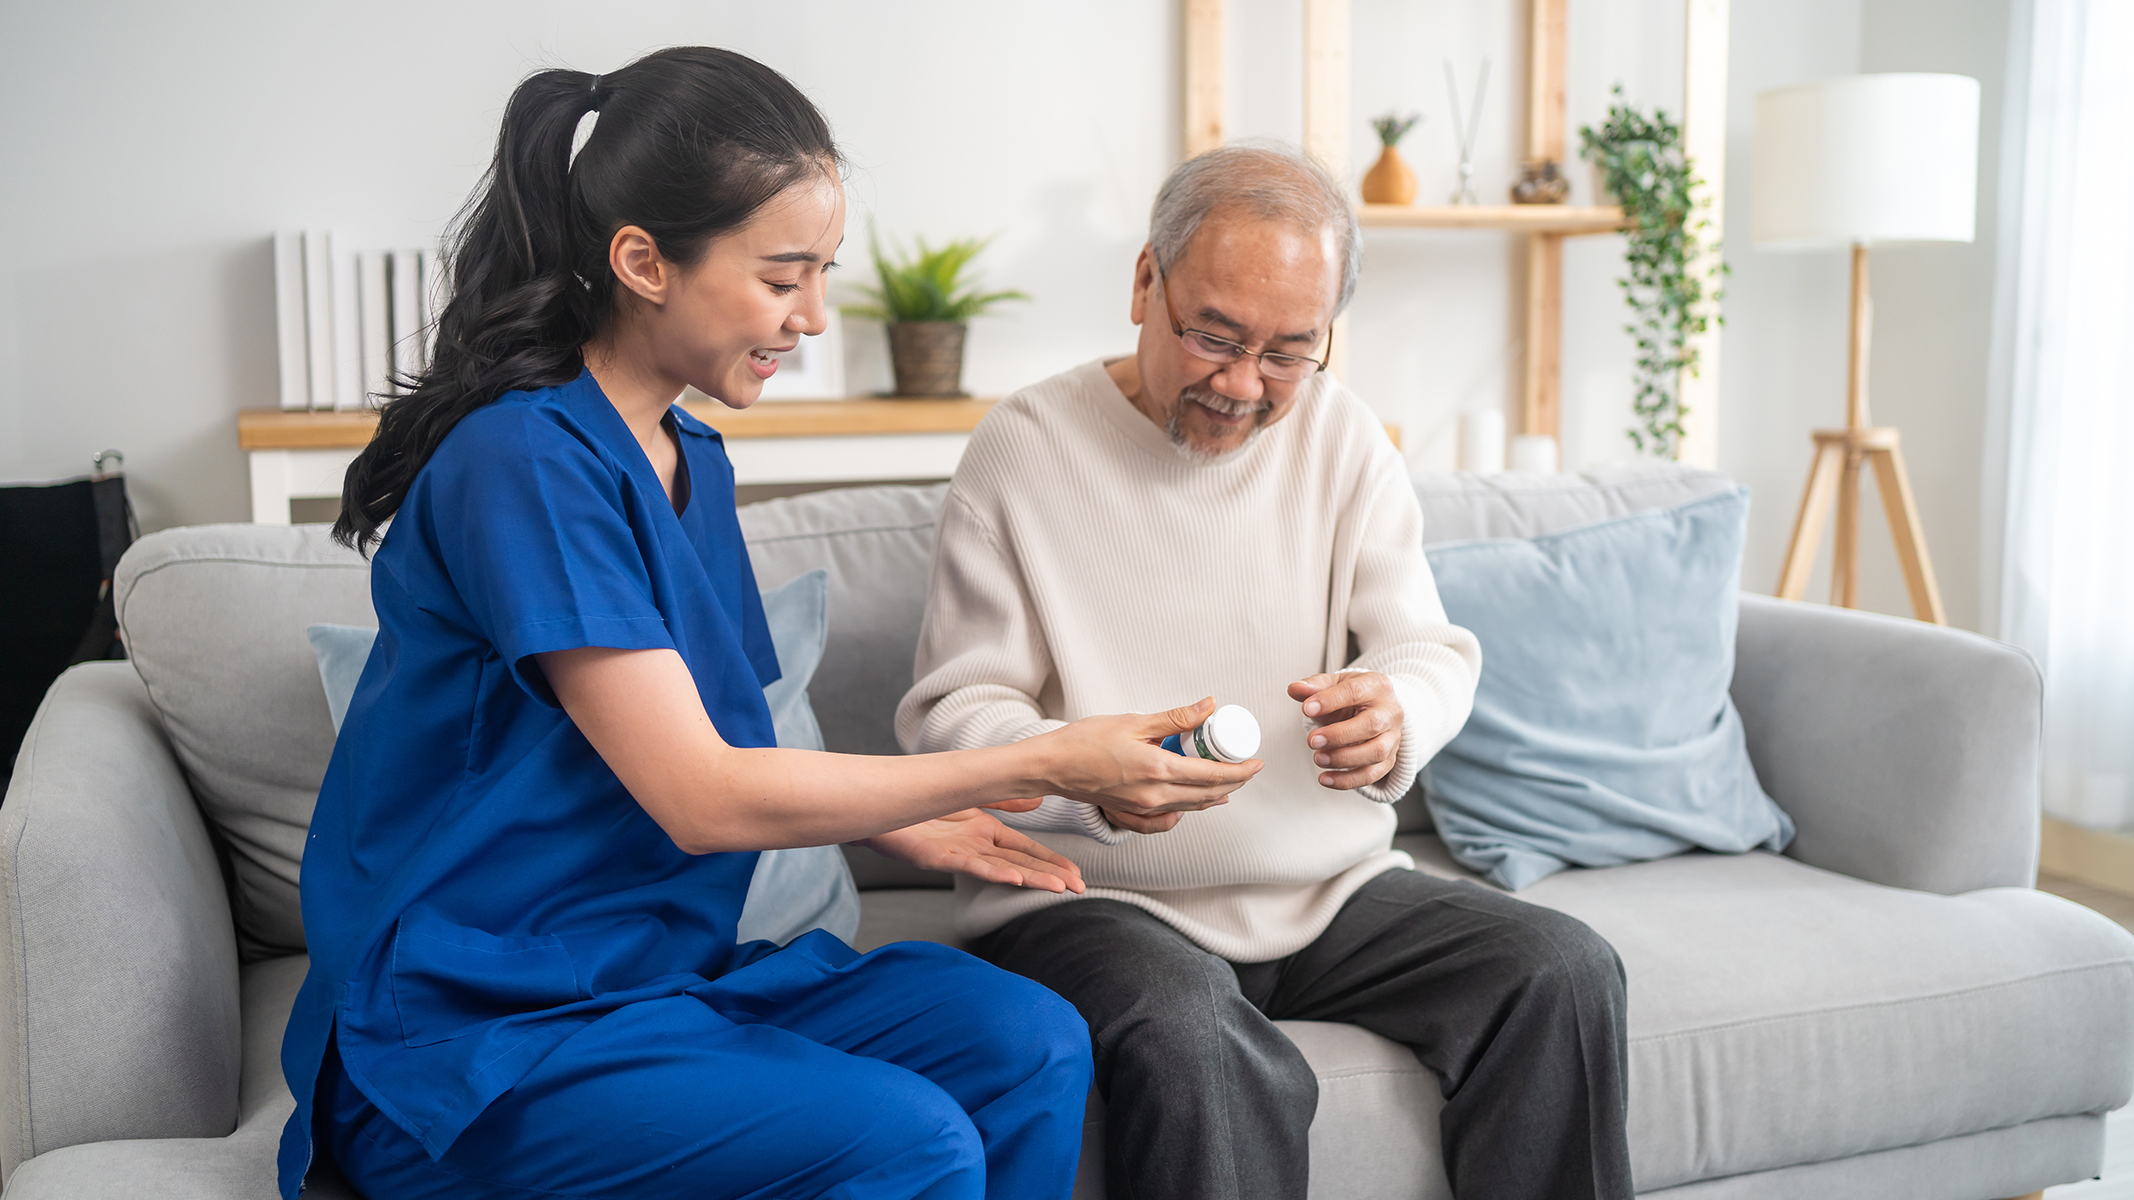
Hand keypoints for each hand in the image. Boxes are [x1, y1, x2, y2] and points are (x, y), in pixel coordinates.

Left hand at [859, 809, 1085, 893]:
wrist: (879, 809)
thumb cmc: (919, 806)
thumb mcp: (969, 798)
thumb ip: (1002, 799)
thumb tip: (1036, 798)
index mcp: (985, 833)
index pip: (1027, 851)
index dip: (1052, 863)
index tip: (1077, 875)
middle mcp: (977, 847)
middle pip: (1022, 863)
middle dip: (1051, 876)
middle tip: (1079, 889)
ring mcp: (960, 854)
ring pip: (1003, 868)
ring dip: (1031, 879)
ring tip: (1057, 888)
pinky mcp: (940, 857)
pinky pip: (972, 866)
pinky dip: (995, 872)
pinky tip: (1015, 877)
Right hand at [1036, 697, 1261, 819]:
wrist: (1053, 766)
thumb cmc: (1085, 741)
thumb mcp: (1134, 721)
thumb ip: (1176, 718)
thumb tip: (1210, 707)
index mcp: (1158, 770)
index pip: (1213, 775)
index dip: (1241, 770)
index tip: (1256, 762)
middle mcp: (1155, 796)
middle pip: (1209, 795)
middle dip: (1235, 783)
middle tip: (1248, 768)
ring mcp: (1143, 808)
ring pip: (1192, 807)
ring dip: (1215, 796)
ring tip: (1229, 782)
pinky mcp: (1132, 813)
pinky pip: (1171, 816)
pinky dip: (1190, 807)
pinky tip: (1194, 799)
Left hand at [1289, 672, 1403, 789]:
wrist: (1371, 709)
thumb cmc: (1350, 696)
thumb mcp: (1332, 685)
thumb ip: (1313, 687)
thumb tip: (1294, 689)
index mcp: (1376, 686)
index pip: (1355, 691)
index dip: (1330, 701)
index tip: (1306, 709)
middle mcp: (1390, 711)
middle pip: (1372, 724)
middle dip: (1339, 735)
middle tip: (1312, 740)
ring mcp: (1393, 737)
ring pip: (1376, 752)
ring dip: (1344, 759)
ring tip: (1318, 758)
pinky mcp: (1389, 759)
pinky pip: (1372, 775)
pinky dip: (1347, 780)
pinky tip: (1325, 778)